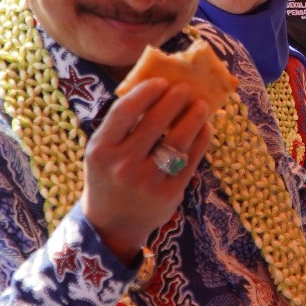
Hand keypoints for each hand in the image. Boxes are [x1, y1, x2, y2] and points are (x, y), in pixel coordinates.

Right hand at [82, 79, 213, 259]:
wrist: (111, 225)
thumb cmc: (108, 176)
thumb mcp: (102, 152)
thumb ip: (121, 126)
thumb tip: (156, 89)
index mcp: (100, 150)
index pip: (124, 112)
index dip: (145, 92)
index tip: (161, 81)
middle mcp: (122, 165)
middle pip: (154, 123)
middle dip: (173, 100)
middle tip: (185, 88)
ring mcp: (147, 181)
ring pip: (177, 141)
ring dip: (193, 118)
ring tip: (201, 105)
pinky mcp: (168, 194)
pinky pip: (190, 160)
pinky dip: (201, 140)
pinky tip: (205, 128)